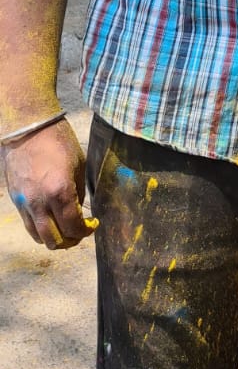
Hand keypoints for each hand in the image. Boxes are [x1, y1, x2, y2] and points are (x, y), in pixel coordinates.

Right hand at [3, 118, 96, 248]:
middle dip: (71, 241)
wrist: (28, 127)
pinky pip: (27, 224)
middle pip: (55, 240)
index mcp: (60, 192)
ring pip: (38, 236)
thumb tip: (78, 212)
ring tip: (65, 230)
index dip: (86, 231)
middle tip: (80, 232)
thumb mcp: (78, 165)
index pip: (73, 227)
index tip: (92, 225)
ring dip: (54, 239)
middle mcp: (40, 202)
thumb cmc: (57, 141)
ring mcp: (24, 203)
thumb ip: (78, 193)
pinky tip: (50, 220)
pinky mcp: (14, 200)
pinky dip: (40, 228)